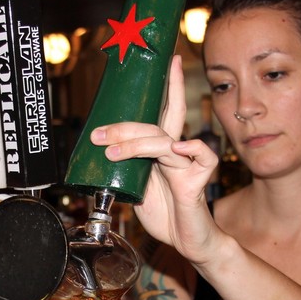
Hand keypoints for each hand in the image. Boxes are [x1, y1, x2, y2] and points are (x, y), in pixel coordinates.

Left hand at [91, 56, 218, 254]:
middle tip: (98, 134)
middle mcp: (175, 150)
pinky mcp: (198, 180)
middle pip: (155, 124)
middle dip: (124, 125)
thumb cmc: (163, 213)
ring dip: (135, 143)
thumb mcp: (133, 188)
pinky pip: (202, 157)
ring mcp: (187, 163)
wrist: (185, 241)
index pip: (163, 111)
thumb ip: (123, 170)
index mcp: (161, 149)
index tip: (168, 58)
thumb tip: (98, 156)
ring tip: (112, 153)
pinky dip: (191, 149)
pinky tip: (179, 148)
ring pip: (164, 140)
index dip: (168, 85)